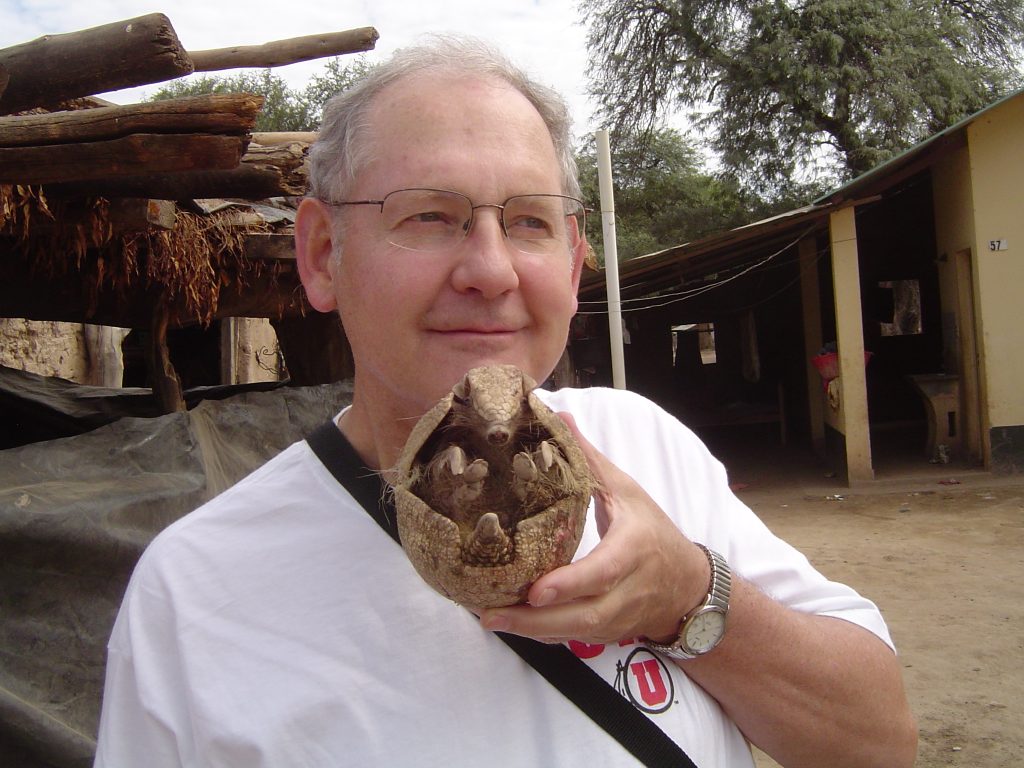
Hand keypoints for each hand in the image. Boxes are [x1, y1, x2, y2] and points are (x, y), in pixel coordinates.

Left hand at [479, 413, 709, 644]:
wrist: (689, 587)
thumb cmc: (653, 532)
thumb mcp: (628, 490)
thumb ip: (590, 459)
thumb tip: (558, 416)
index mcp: (633, 549)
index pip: (602, 572)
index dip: (570, 584)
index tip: (535, 589)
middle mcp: (628, 590)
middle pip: (583, 616)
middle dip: (536, 620)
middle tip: (490, 613)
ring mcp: (619, 618)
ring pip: (575, 634)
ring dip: (532, 631)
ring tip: (490, 619)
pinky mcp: (609, 634)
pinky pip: (572, 639)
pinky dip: (541, 635)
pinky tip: (510, 626)